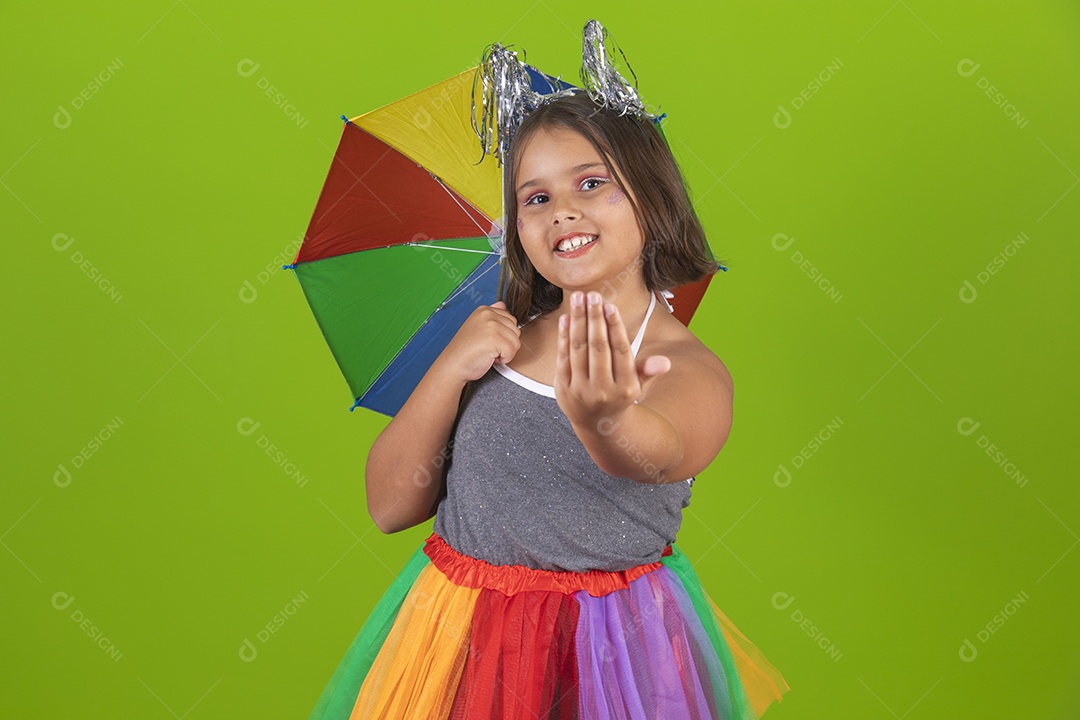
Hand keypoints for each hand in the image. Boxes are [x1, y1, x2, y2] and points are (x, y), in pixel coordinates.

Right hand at [436, 301, 520, 382]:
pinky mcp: (495, 339)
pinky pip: (512, 351)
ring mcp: (492, 325)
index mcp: (484, 310)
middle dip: (506, 343)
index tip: (487, 340)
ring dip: (505, 352)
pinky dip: (503, 359)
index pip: (511, 320)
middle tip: (488, 348)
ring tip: (489, 352)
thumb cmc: (465, 350)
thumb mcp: (478, 326)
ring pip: (516, 342)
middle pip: (516, 330)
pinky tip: (489, 357)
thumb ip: (492, 315)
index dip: (503, 335)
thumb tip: (503, 304)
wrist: (453, 365)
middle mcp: (488, 314)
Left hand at [555, 290, 670, 432]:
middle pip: (598, 347)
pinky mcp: (563, 387)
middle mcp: (603, 390)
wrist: (596, 423)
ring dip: (578, 321)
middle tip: (592, 295)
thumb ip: (648, 370)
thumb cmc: (619, 395)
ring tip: (578, 299)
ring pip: (579, 349)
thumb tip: (665, 363)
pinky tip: (566, 318)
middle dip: (594, 318)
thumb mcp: (637, 385)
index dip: (614, 326)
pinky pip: (563, 356)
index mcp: (625, 388)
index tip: (609, 305)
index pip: (620, 351)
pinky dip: (564, 336)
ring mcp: (581, 390)